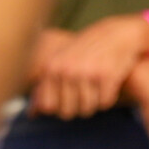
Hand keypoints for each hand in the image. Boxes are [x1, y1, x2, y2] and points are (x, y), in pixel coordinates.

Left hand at [27, 14, 148, 119]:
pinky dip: (108, 99)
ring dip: (93, 105)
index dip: (58, 107)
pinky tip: (108, 87)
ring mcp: (88, 72)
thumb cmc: (83, 52)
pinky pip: (104, 103)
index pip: (48, 107)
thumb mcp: (60, 64)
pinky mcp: (108, 76)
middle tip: (84, 97)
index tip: (67, 100)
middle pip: (67, 112)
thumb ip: (43, 88)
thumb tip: (32, 115)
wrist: (117, 34)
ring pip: (87, 109)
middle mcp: (67, 70)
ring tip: (96, 93)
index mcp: (51, 68)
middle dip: (77, 108)